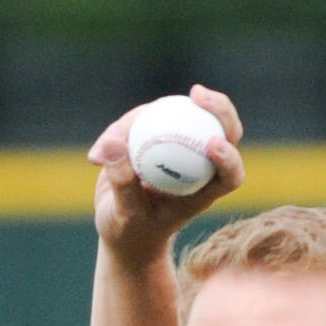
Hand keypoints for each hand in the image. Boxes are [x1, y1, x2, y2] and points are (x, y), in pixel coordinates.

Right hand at [87, 82, 244, 257]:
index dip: (229, 158)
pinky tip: (96, 156)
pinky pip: (144, 118)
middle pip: (222, 130)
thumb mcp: (125, 214)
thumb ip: (122, 182)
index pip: (229, 175)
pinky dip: (119, 130)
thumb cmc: (130, 232)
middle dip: (219, 108)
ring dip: (140, 120)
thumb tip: (115, 142)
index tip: (212, 144)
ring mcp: (180, 145)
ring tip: (106, 148)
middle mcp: (198, 165)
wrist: (118, 229)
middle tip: (197, 93)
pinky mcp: (158, 133)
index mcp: (203, 192)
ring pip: (176, 115)